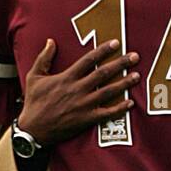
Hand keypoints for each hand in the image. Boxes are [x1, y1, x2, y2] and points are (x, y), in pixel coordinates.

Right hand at [20, 38, 140, 145]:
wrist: (33, 129)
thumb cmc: (33, 102)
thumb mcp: (34, 77)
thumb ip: (44, 58)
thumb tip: (51, 41)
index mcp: (66, 77)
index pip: (89, 60)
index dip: (104, 50)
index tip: (116, 43)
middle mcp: (77, 89)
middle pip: (103, 73)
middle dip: (121, 63)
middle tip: (135, 57)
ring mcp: (83, 105)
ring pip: (108, 92)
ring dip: (124, 83)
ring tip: (136, 76)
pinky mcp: (86, 120)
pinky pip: (106, 113)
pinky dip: (119, 109)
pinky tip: (130, 103)